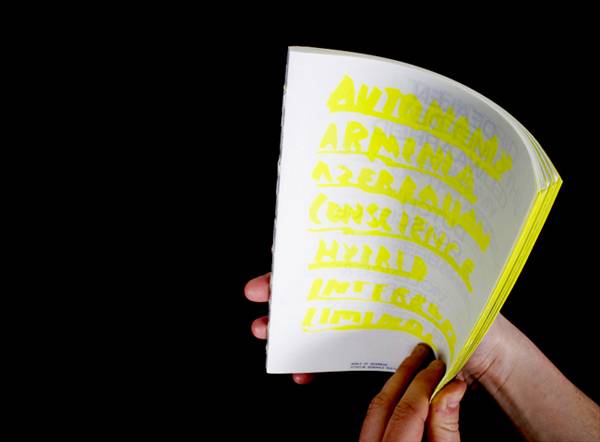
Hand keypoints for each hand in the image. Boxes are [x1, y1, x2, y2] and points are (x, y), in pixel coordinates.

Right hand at [244, 272, 510, 384]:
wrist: (489, 358)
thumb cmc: (476, 317)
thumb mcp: (449, 291)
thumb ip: (422, 278)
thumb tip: (396, 245)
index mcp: (391, 268)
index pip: (343, 253)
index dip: (307, 251)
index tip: (279, 252)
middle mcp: (376, 291)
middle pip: (322, 285)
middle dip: (284, 290)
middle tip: (258, 294)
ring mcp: (372, 320)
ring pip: (322, 320)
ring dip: (290, 329)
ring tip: (265, 333)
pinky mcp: (372, 349)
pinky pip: (336, 357)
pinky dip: (317, 365)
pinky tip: (303, 374)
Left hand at [359, 344, 465, 441]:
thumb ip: (445, 429)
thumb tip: (451, 390)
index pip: (407, 411)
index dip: (425, 385)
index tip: (439, 367)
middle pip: (384, 403)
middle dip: (406, 374)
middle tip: (422, 353)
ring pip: (375, 409)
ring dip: (396, 385)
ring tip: (413, 366)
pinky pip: (372, 418)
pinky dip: (390, 401)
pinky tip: (403, 391)